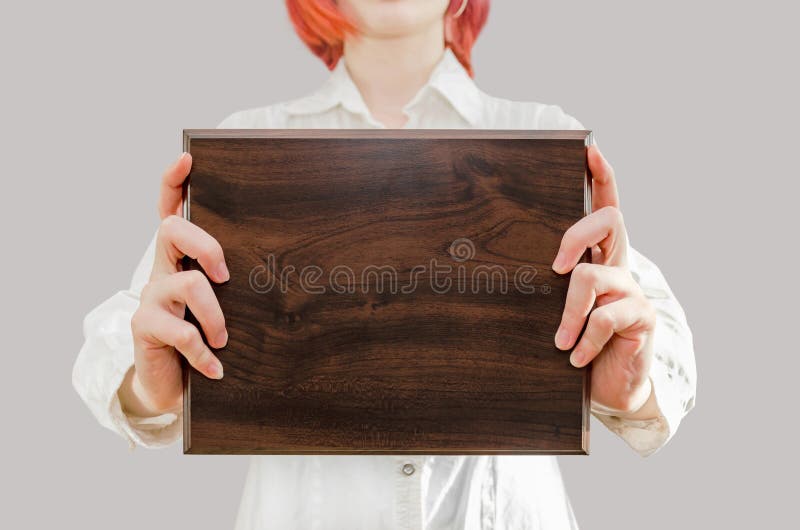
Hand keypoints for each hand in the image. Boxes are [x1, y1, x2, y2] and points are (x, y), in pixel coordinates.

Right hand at [121, 153, 229, 415]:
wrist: (172, 382)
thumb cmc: (206, 336)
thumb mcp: (225, 306)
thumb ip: (240, 285)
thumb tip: (298, 268)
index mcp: (182, 258)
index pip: (170, 210)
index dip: (174, 183)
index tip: (187, 159)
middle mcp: (162, 269)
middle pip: (170, 229)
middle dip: (205, 245)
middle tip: (225, 274)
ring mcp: (151, 297)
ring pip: (188, 283)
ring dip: (215, 315)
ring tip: (224, 339)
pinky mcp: (145, 327)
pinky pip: (181, 332)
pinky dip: (204, 354)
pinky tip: (215, 368)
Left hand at [552, 146, 657, 417]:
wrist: (608, 386)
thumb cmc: (577, 340)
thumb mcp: (556, 309)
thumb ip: (546, 287)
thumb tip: (491, 266)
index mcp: (599, 257)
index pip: (605, 207)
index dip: (602, 177)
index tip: (589, 149)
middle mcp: (619, 265)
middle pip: (610, 220)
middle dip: (576, 235)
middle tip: (556, 267)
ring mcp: (633, 290)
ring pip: (594, 276)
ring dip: (569, 313)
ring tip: (560, 341)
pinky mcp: (641, 318)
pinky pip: (606, 317)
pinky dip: (585, 339)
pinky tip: (575, 357)